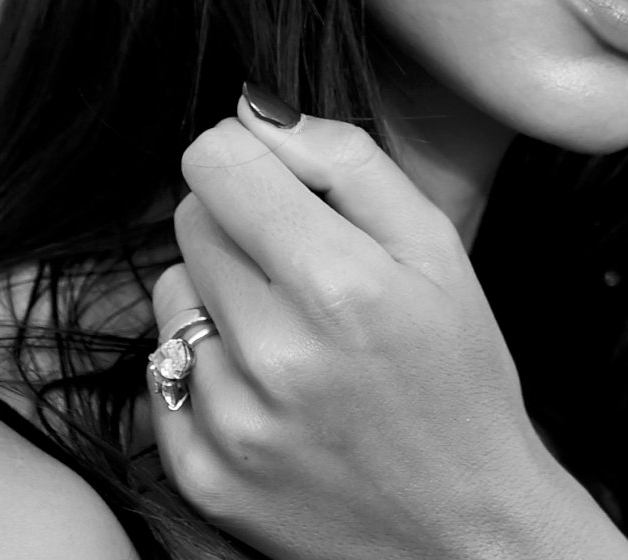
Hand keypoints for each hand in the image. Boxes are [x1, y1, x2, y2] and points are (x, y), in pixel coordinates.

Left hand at [148, 88, 627, 559]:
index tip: (276, 180)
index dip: (246, 157)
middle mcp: (276, 354)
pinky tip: (269, 391)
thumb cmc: (459, 375)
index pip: (216, 163)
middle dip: (240, 225)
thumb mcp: (439, 250)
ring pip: (171, 294)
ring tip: (290, 335)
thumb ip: (349, 162)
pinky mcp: (202, 474)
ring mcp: (232, 423)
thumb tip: (257, 111)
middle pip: (190, 220)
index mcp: (342, 285)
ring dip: (220, 298)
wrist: (466, 531)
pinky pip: (161, 373)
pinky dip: (206, 370)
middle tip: (303, 268)